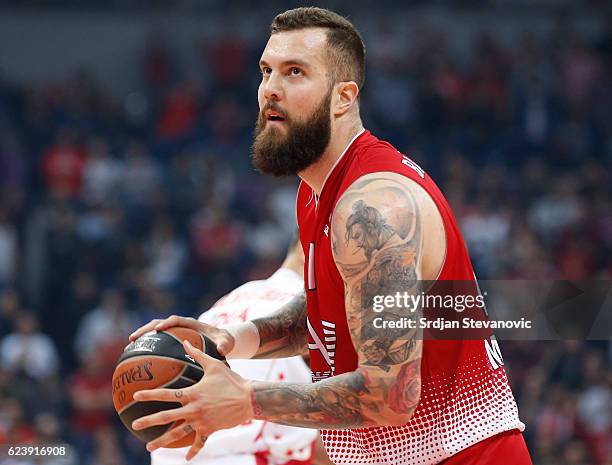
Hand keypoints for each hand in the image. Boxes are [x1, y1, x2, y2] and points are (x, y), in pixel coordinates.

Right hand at [129, 315, 234, 356]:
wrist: (221, 341)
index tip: (157, 329)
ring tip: (129, 348)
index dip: (166, 323)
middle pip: (158, 323)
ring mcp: (175, 333)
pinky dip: (148, 350)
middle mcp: (180, 326)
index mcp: (191, 323)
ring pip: (154, 333)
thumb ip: (225, 345)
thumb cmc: (224, 341)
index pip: (175, 320)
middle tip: (133, 338)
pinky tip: (137, 362)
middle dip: (145, 329)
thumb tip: (221, 351)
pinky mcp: (172, 342)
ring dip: (142, 338)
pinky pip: (158, 344)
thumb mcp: (226, 342)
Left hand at [131, 340, 254, 459]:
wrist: (248, 399)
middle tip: (134, 425)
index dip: (150, 394)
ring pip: (178, 433)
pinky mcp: (209, 430)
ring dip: (162, 441)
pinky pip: (199, 442)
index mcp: (193, 393)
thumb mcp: (214, 364)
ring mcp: (201, 421)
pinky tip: (186, 458)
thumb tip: (184, 341)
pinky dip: (193, 451)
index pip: (167, 394)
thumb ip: (197, 354)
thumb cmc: (231, 380)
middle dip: (149, 421)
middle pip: (167, 417)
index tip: (136, 395)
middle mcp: (194, 409)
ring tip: (149, 447)